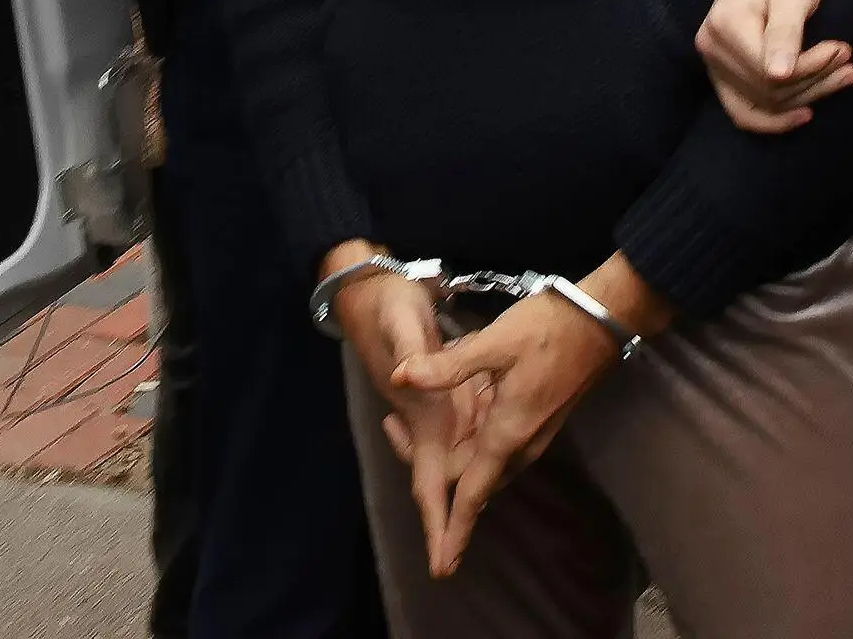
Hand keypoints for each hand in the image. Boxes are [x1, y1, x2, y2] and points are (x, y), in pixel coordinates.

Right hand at [322, 244, 477, 565]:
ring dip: (469, 469)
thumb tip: (408, 381)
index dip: (437, 524)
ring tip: (485, 481)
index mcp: (421, 416)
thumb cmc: (386, 304)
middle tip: (458, 548)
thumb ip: (414, 351)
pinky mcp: (438, 390)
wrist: (367, 287)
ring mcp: (432, 406)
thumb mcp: (403, 321)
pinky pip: (460, 425)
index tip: (442, 566)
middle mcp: (426, 419)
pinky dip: (472, 432)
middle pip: (445, 479)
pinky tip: (485, 422)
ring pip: (456, 454)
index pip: (428, 482)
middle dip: (455, 511)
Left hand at [390, 255, 670, 577]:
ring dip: (455, 462)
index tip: (441, 567)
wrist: (601, 320)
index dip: (453, 529)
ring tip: (413, 434)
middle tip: (395, 436)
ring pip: (487, 466)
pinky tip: (455, 422)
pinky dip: (472, 446)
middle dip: (440, 483)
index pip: (472, 494)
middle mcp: (521, 445)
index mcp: (507, 434)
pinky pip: (499, 449)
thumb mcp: (493, 343)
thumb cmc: (548, 329)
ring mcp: (534, 436)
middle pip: (475, 483)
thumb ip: (447, 366)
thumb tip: (399, 376)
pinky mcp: (539, 422)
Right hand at [697, 0, 852, 131]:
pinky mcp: (723, 74)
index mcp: (724, 23)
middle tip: (849, 60)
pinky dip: (774, 120)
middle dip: (815, 79)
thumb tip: (777, 75)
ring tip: (844, 74)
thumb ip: (785, 33)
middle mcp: (710, 46)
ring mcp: (713, 63)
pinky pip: (743, 112)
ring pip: (764, 103)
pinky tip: (806, 114)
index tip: (843, 49)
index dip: (811, 68)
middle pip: (768, 90)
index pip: (770, 71)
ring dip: (808, 95)